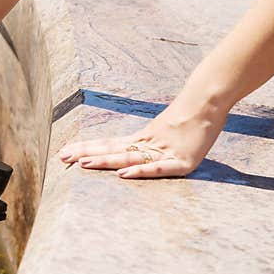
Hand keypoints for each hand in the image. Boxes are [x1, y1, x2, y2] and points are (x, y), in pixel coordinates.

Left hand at [58, 97, 228, 178]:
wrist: (211, 100)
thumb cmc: (191, 115)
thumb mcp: (165, 131)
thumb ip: (150, 142)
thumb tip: (133, 151)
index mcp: (143, 139)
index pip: (109, 144)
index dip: (87, 147)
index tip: (64, 150)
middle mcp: (149, 145)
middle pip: (112, 150)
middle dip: (86, 153)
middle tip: (62, 157)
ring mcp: (165, 153)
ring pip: (128, 157)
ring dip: (104, 160)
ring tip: (82, 163)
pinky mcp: (184, 163)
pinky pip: (158, 168)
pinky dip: (141, 171)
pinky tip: (123, 174)